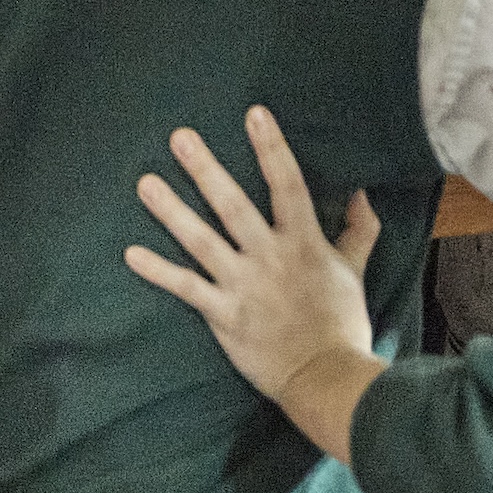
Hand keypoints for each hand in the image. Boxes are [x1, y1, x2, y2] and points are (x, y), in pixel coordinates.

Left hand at [126, 108, 388, 453]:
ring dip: (171, 211)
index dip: (272, 148)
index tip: (254, 113)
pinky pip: (186, 288)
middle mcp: (270, 258)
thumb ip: (357, 230)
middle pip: (233, 206)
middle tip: (179, 137)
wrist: (326, 379)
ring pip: (201, 241)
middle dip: (205, 170)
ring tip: (146, 183)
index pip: (288, 185)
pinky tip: (131, 254)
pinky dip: (158, 272)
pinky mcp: (223, 315)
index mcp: (303, 243)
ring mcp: (243, 286)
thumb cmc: (340, 323)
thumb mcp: (354, 271)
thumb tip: (361, 193)